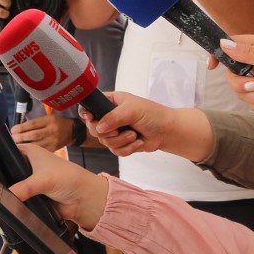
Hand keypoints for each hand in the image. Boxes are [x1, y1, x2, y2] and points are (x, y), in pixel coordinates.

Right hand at [0, 143, 108, 230]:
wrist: (84, 200)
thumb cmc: (69, 179)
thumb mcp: (44, 179)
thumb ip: (24, 187)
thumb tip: (6, 197)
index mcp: (27, 153)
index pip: (3, 156)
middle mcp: (25, 167)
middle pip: (1, 177)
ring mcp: (27, 184)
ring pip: (6, 193)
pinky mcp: (30, 199)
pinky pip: (14, 205)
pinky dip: (6, 210)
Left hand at [11, 114, 74, 151]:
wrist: (72, 132)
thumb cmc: (57, 123)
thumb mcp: (48, 118)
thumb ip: (36, 123)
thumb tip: (19, 129)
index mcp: (50, 121)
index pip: (33, 124)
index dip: (22, 127)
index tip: (13, 130)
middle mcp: (52, 131)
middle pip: (34, 135)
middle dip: (22, 137)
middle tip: (14, 138)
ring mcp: (53, 141)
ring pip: (37, 145)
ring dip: (25, 146)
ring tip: (17, 145)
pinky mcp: (53, 149)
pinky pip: (41, 152)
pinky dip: (32, 153)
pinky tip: (25, 152)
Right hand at [77, 92, 213, 161]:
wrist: (167, 131)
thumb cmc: (152, 114)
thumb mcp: (132, 110)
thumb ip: (114, 117)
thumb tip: (99, 127)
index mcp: (110, 102)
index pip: (90, 107)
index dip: (86, 114)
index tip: (90, 118)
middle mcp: (110, 117)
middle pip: (94, 128)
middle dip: (108, 132)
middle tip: (118, 130)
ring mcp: (115, 131)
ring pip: (105, 142)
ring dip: (121, 141)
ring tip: (134, 135)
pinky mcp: (121, 144)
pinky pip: (115, 151)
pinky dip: (128, 148)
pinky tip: (138, 142)